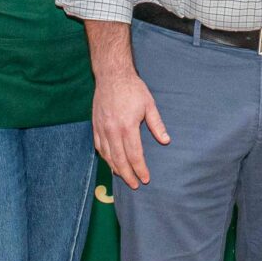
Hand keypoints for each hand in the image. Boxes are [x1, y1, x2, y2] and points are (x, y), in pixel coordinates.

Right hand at [93, 69, 169, 188]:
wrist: (111, 75)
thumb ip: (157, 125)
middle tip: (135, 185)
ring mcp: (102, 128)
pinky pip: (98, 146)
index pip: (134, 154)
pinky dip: (105, 157)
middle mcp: (112, 130)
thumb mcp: (149, 104)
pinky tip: (111, 163)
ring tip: (124, 177)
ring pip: (107, 155)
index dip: (140, 169)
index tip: (145, 179)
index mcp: (127, 126)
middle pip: (119, 159)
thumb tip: (166, 141)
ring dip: (115, 168)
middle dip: (128, 175)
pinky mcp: (95, 125)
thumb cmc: (132, 89)